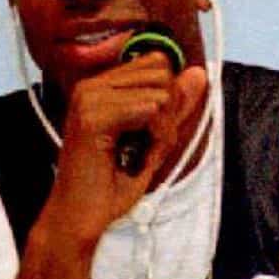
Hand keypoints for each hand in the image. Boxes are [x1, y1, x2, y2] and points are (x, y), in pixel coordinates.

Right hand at [44, 53, 209, 244]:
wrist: (80, 216)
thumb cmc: (108, 185)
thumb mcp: (153, 139)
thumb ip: (174, 106)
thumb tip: (197, 74)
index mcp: (99, 87)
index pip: (156, 61)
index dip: (167, 95)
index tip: (149, 129)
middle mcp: (90, 86)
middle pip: (161, 72)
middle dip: (167, 112)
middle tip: (146, 144)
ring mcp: (88, 99)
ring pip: (160, 92)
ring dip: (162, 129)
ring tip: (139, 152)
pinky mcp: (92, 117)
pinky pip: (151, 110)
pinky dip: (155, 137)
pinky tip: (137, 154)